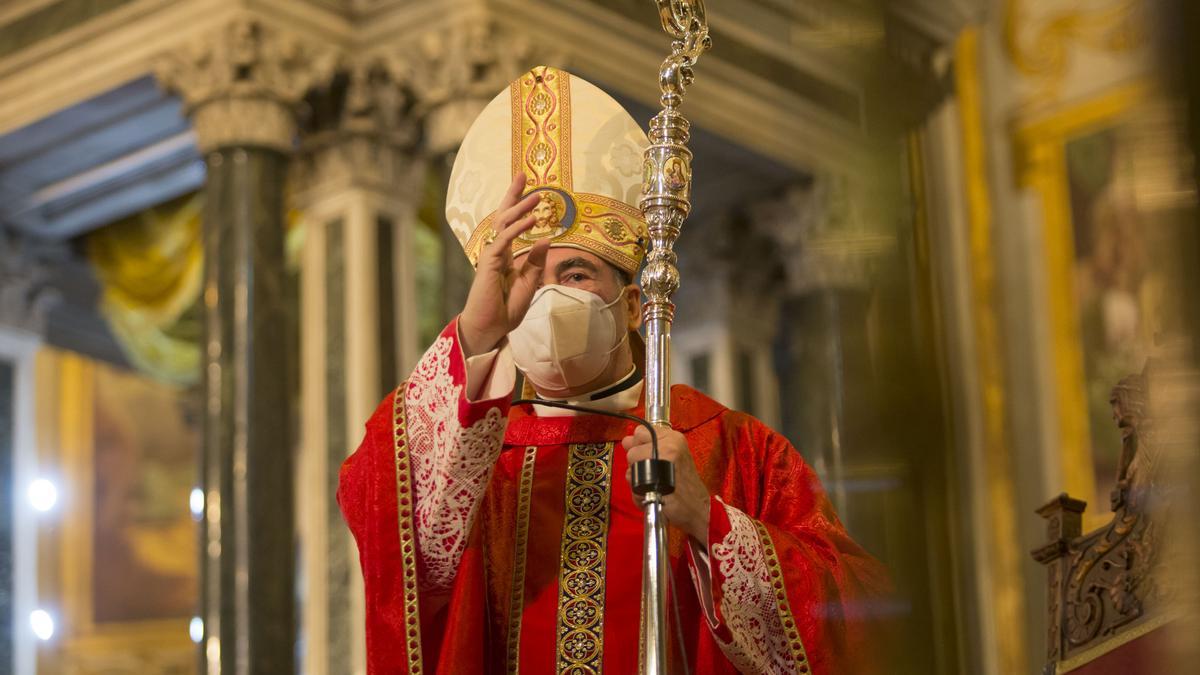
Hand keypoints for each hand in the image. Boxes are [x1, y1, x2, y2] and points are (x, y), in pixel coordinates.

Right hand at [459, 172, 550, 356]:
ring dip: (520, 208)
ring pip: (504, 224)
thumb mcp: (529, 284)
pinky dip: (518, 229)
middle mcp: (497, 250)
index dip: (518, 204)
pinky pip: (505, 240)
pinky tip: (531, 219)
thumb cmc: (506, 310)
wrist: (490, 328)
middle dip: (513, 195)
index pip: (511, 223)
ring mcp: (492, 256)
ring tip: (537, 196)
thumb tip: (546, 239)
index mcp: (505, 254)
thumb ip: (535, 262)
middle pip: (503, 215)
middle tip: (522, 174)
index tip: (529, 188)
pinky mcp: (489, 264)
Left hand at [622, 425, 710, 543]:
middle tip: (655, 475)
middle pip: (632, 451)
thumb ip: (648, 445)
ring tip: (654, 486)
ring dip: (637, 481)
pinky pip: (634, 485)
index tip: (650, 458)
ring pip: (631, 469)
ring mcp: (664, 462)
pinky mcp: (657, 481)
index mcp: (673, 437)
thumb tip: (626, 441)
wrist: (698, 507)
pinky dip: (638, 495)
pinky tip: (652, 495)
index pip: (640, 432)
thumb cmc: (683, 484)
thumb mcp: (671, 456)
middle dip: (637, 465)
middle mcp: (669, 445)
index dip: (639, 447)